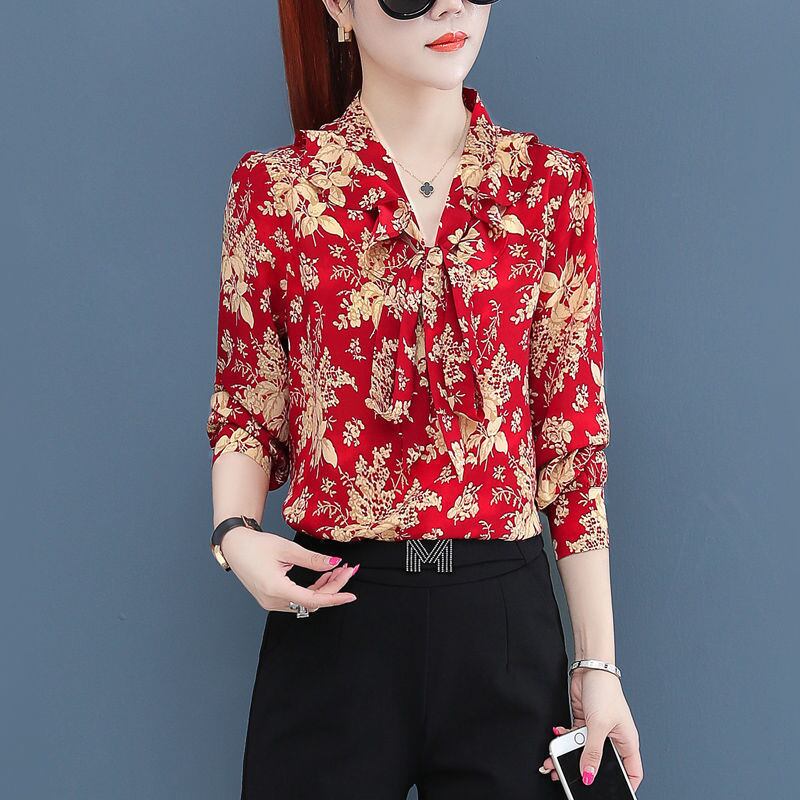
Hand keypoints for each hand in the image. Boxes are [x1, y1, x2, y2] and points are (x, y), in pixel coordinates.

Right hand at [221, 527, 358, 611]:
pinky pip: (297, 599)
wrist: (234, 546)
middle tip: (348, 570)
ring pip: (305, 602)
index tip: (351, 595)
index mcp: (276, 588)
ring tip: (338, 570)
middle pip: (311, 601)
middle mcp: (272, 600)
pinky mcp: (271, 598)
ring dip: (324, 589)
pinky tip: (323, 575)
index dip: (334, 598)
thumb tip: (334, 563)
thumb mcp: (287, 548)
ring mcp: (270, 602)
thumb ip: (312, 559)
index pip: (312, 600)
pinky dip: (312, 589)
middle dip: (333, 587)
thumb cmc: (256, 545)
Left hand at [539, 669, 643, 791]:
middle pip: (601, 763)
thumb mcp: (599, 726)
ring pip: (583, 752)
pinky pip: (574, 739)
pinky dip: (564, 740)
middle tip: (568, 778)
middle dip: (585, 771)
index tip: (609, 794)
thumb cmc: (605, 691)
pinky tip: (558, 737)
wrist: (589, 668)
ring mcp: (598, 731)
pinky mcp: (584, 723)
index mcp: (627, 742)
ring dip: (568, 756)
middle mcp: (613, 739)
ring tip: (553, 761)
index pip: (632, 772)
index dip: (625, 786)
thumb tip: (589, 775)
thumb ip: (592, 752)